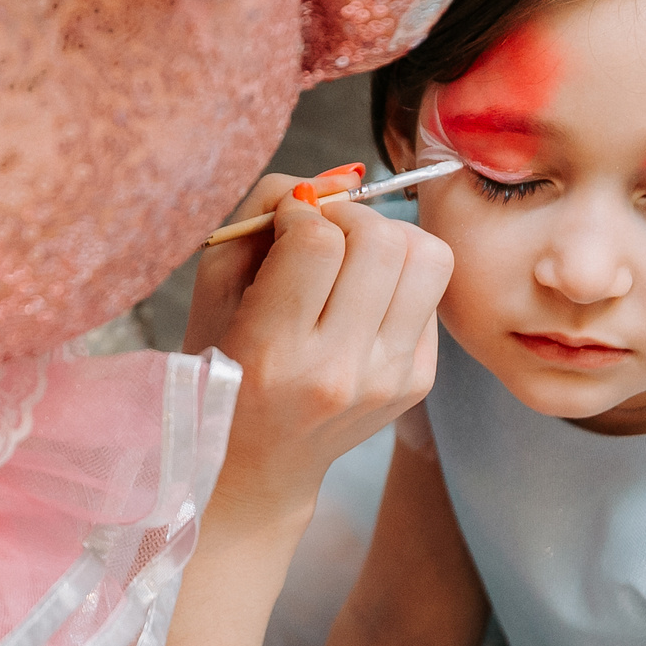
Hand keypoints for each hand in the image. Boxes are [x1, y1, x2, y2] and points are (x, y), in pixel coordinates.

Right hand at [186, 176, 452, 528]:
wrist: (257, 463)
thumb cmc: (222, 366)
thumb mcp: (213, 291)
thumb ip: (259, 216)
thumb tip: (329, 183)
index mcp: (271, 352)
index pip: (316, 243)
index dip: (300, 212)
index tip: (284, 224)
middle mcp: (337, 371)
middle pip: (381, 241)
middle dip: (349, 218)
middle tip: (322, 235)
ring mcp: (387, 379)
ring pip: (427, 256)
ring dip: (388, 239)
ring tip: (353, 258)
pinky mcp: (418, 381)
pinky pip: (432, 290)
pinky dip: (400, 279)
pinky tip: (364, 300)